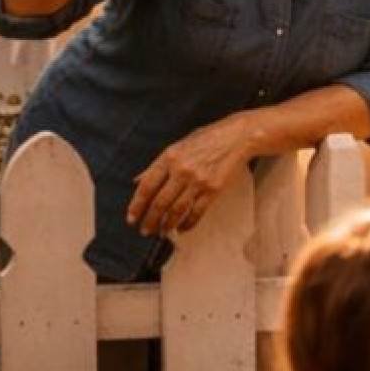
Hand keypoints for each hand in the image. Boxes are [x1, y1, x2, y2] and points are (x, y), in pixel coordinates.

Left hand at [127, 116, 252, 236]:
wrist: (238, 137)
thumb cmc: (207, 139)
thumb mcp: (178, 146)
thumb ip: (157, 165)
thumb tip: (137, 180)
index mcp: (169, 157)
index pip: (147, 186)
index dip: (137, 205)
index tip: (131, 218)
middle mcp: (182, 170)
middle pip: (160, 202)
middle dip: (150, 220)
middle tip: (145, 230)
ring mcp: (198, 181)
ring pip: (177, 210)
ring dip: (167, 225)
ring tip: (161, 232)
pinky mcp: (214, 189)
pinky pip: (197, 211)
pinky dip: (188, 223)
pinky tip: (182, 228)